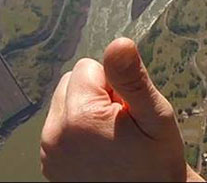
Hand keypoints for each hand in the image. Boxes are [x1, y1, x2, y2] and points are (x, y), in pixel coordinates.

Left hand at [40, 38, 193, 181]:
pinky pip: (60, 127)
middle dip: (98, 94)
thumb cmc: (157, 163)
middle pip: (72, 82)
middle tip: (122, 122)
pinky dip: (78, 131)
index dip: (115, 84)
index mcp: (79, 118)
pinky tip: (100, 149)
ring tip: (113, 137)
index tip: (128, 110)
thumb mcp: (155, 117)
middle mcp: (55, 135)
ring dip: (87, 112)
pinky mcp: (49, 163)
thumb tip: (119, 43)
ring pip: (65, 103)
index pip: (89, 67)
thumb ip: (132, 79)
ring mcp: (49, 152)